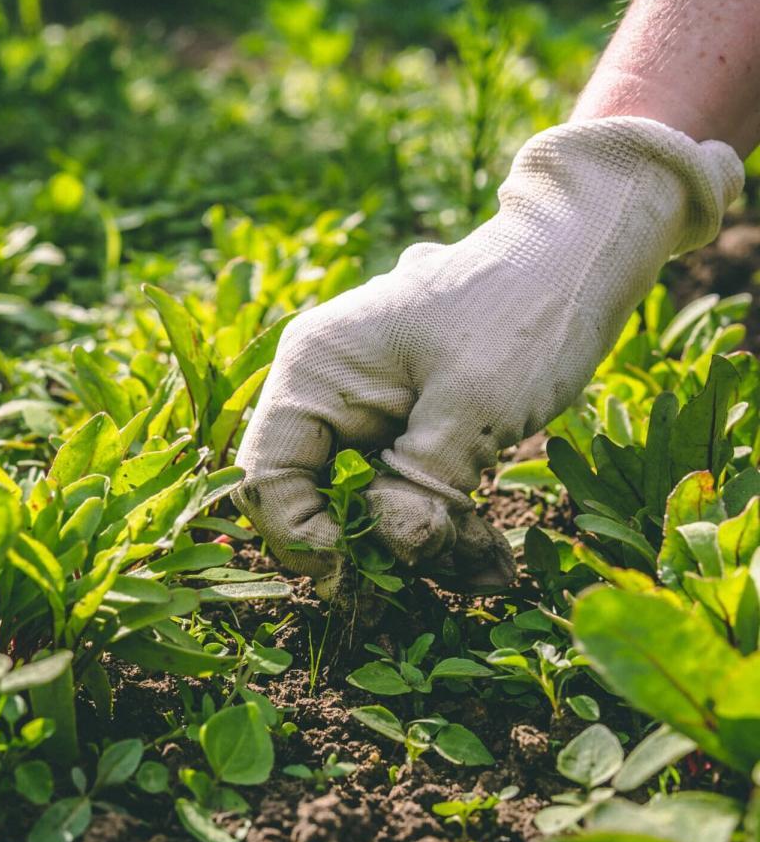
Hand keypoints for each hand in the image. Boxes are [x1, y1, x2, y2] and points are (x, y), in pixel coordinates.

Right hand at [234, 118, 742, 598]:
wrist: (576, 253)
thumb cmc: (520, 311)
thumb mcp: (473, 407)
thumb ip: (420, 487)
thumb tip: (392, 550)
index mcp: (315, 371)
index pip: (267, 477)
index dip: (299, 540)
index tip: (356, 583)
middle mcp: (326, 389)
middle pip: (312, 495)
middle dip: (366, 548)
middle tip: (420, 588)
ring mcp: (366, 406)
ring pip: (366, 500)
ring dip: (423, 544)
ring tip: (489, 570)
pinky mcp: (405, 421)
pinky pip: (405, 487)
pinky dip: (444, 524)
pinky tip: (491, 557)